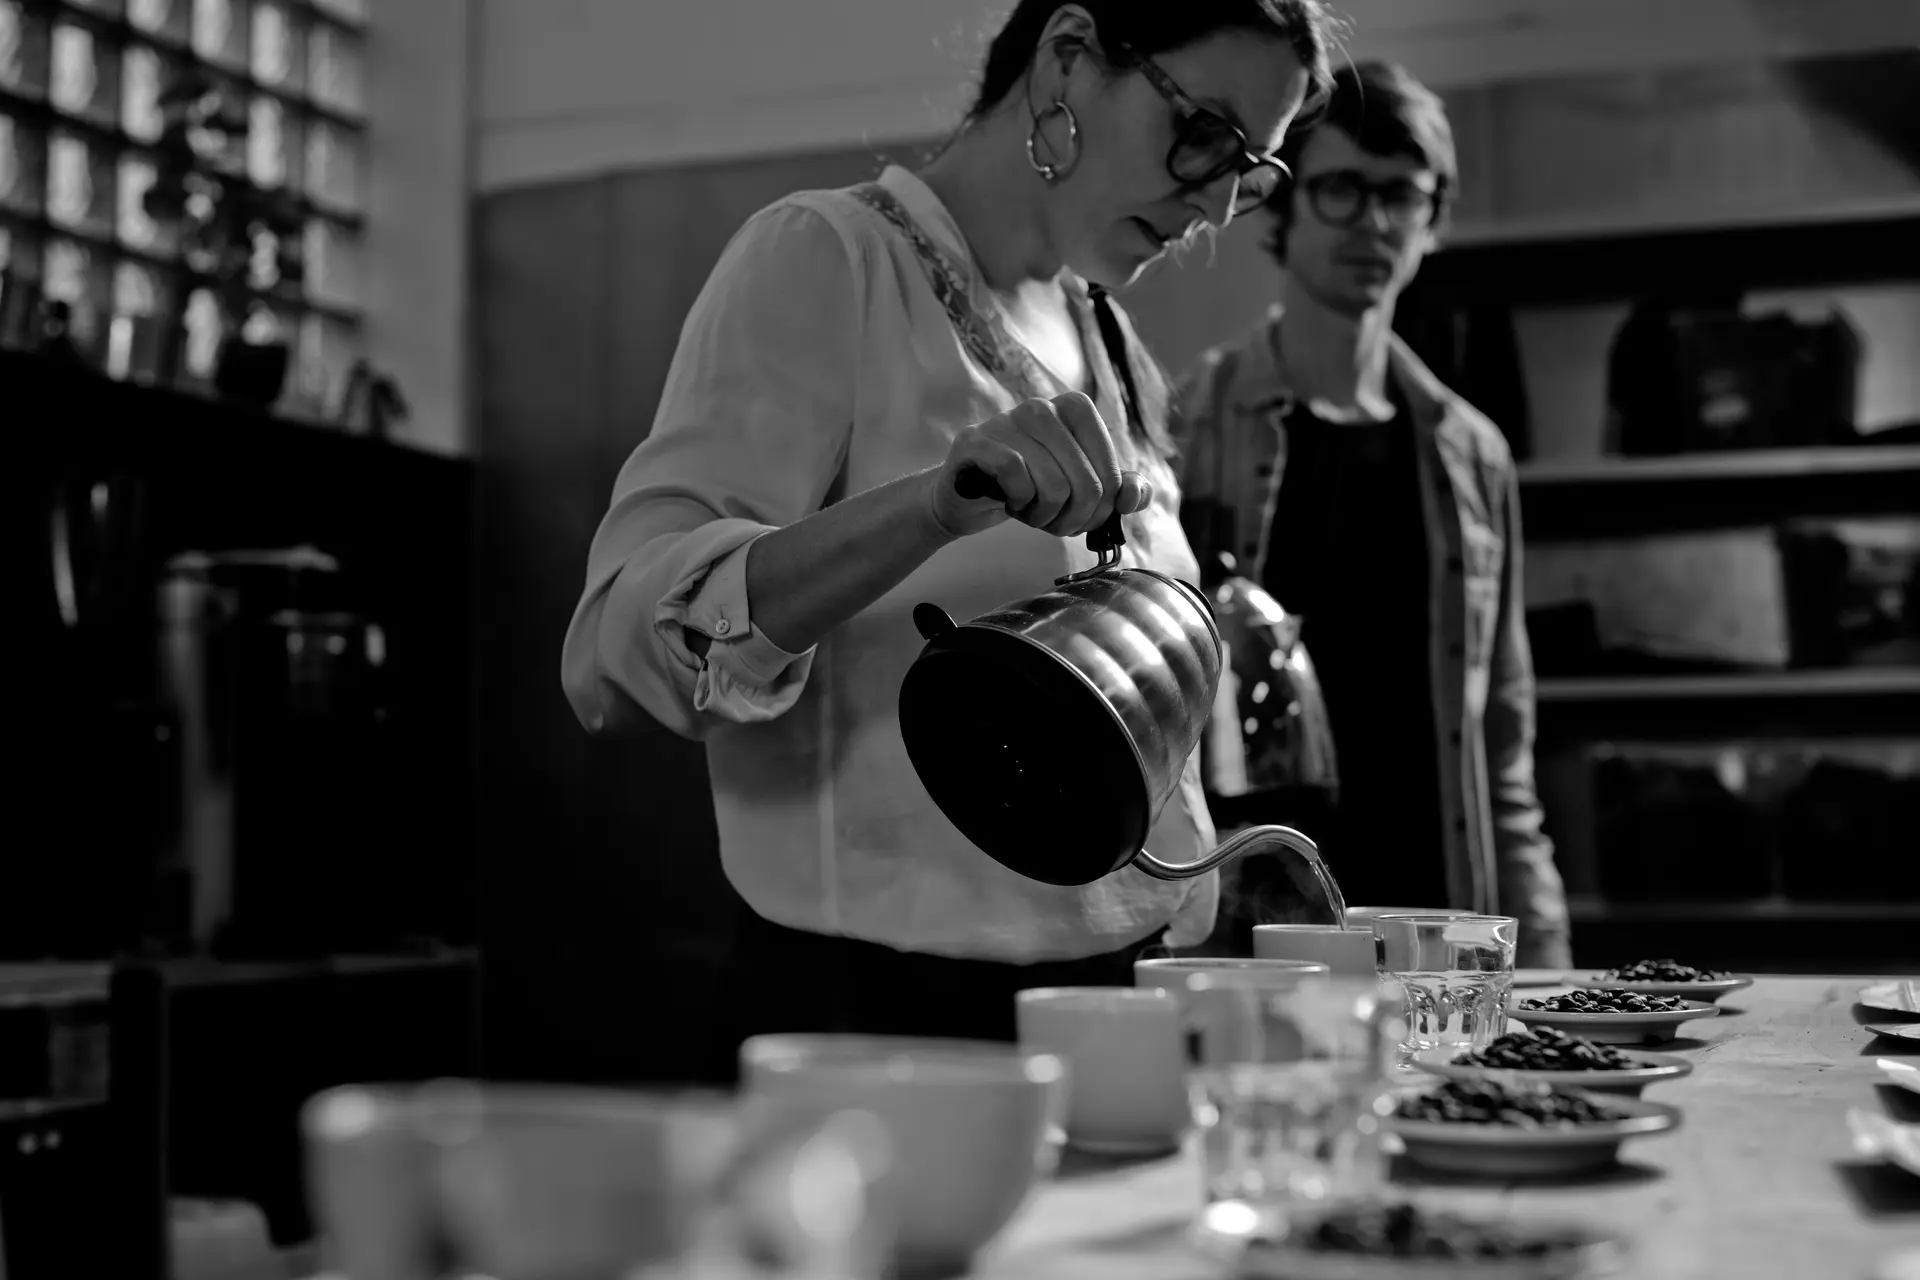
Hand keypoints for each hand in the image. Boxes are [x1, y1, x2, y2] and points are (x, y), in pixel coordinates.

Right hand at [927, 392, 1152, 539]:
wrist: (967, 497)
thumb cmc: (1029, 489)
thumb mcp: (1080, 488)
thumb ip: (1117, 488)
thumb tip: (1134, 496)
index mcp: (1075, 408)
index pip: (1111, 471)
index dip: (1104, 507)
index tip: (1085, 518)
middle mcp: (1042, 407)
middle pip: (1086, 485)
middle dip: (1074, 519)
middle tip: (1055, 523)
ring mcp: (1006, 421)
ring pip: (1053, 487)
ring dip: (1044, 516)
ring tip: (1029, 511)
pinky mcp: (976, 441)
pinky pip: (1017, 481)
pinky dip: (1017, 503)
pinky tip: (1008, 500)